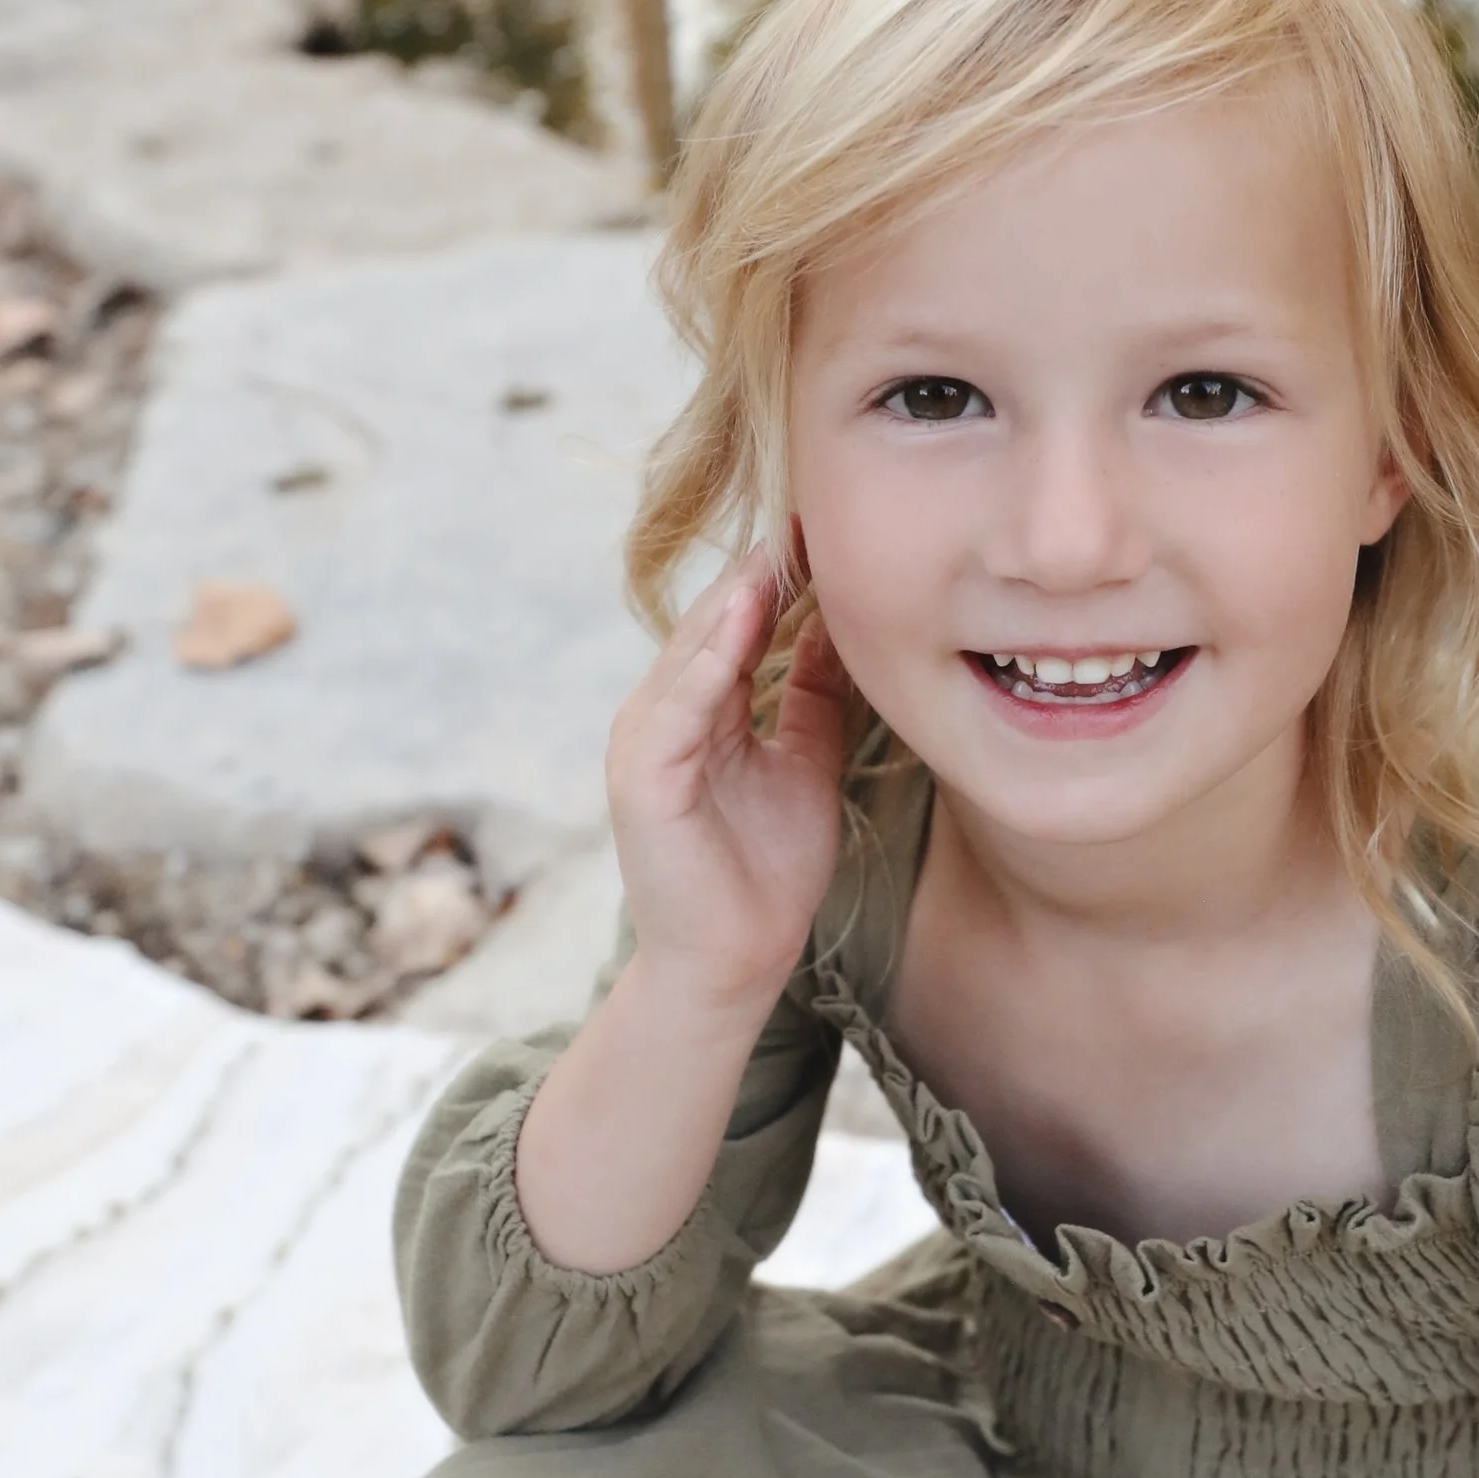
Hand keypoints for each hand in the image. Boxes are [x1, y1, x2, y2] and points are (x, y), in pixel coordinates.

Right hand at [604, 545, 847, 1015]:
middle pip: (711, 624)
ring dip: (734, 600)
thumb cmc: (768, 871)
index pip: (738, 623)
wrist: (738, 962)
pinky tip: (743, 619)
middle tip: (808, 515)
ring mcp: (645, 743)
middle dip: (760, 571)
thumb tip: (836, 623)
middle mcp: (665, 715)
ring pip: (691, 653)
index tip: (826, 526)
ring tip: (779, 549)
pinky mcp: (642, 778)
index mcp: (701, 710)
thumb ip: (811, 695)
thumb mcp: (805, 759)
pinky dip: (708, 661)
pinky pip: (676, 706)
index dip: (781, 576)